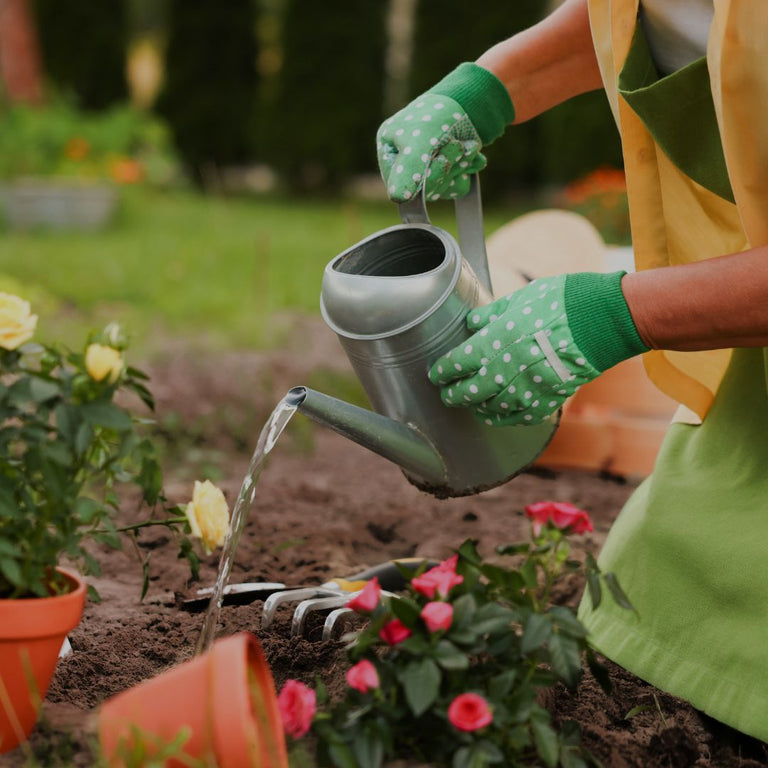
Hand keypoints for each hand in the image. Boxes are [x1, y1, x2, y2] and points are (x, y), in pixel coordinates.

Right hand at [376, 63, 513, 202]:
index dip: (422, 179)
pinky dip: (466, 171)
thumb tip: (397, 198)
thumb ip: (408, 169)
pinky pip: (455, 187)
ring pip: (441, 188)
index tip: (440, 160)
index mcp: (389, 148)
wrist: (476, 99)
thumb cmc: (442, 113)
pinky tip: (473, 156)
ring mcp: (426, 166)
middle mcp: (405, 160)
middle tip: (457, 148)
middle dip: (445, 169)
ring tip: (467, 147)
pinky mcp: (446, 169)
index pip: (398, 184)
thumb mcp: (420, 139)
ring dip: (459, 168)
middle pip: (422, 189)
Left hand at [428, 272, 648, 425]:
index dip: (443, 372)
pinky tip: (498, 415)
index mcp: (495, 342)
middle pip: (469, 392)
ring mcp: (528, 389)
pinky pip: (520, 417)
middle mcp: (506, 370)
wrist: (603, 319)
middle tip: (447, 395)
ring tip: (471, 405)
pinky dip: (505, 418)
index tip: (436, 374)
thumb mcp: (520, 299)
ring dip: (477, 408)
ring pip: (492, 409)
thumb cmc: (561, 302)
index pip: (457, 364)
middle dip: (454, 395)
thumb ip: (493, 314)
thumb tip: (472, 322)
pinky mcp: (549, 399)